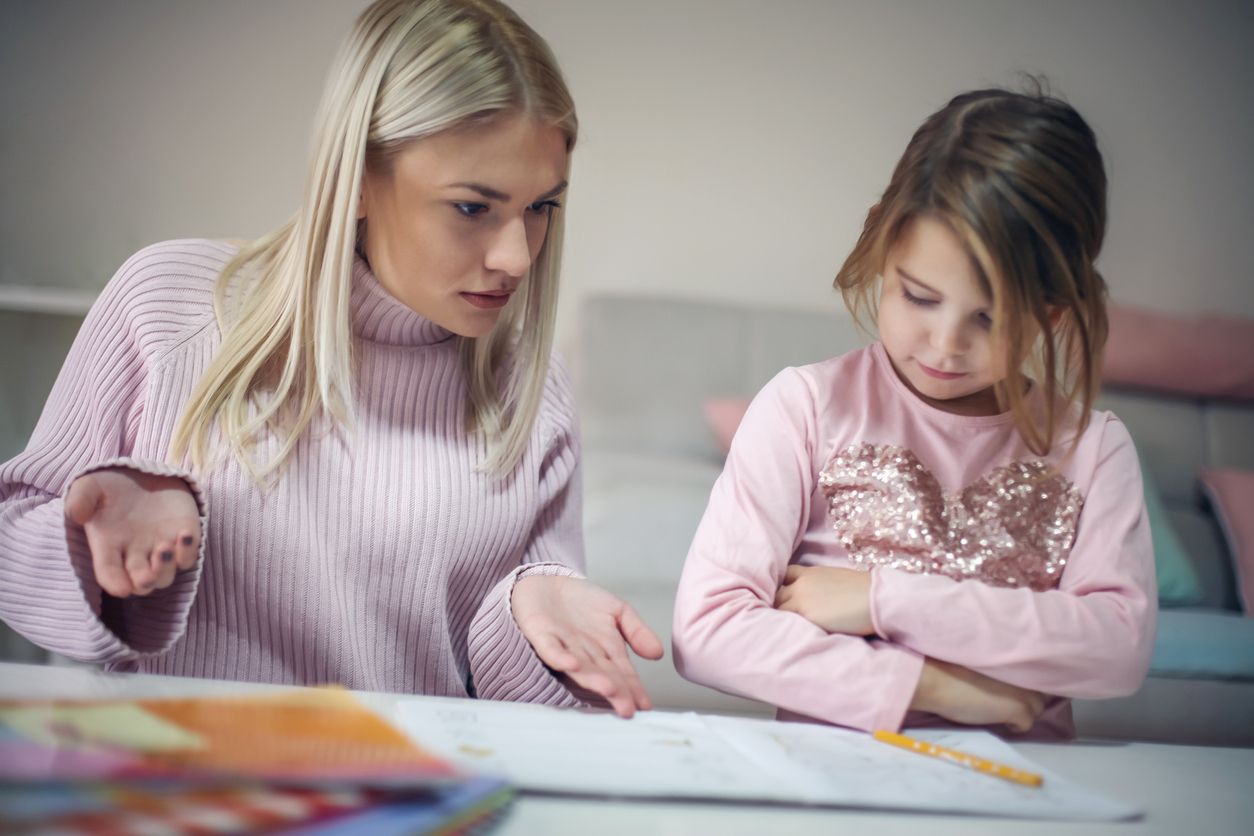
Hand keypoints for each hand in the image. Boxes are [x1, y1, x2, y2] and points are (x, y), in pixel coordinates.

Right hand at [64, 467, 200, 598]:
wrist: (142, 473)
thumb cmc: (112, 485)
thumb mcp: (91, 486)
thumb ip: (81, 499)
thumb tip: (77, 514)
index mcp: (109, 547)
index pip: (109, 574)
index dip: (114, 583)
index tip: (121, 589)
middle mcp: (135, 554)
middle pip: (141, 582)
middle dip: (144, 582)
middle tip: (147, 576)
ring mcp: (160, 549)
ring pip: (165, 576)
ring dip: (165, 569)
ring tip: (164, 548)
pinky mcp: (183, 538)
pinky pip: (188, 557)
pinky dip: (188, 552)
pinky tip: (186, 535)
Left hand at [511, 576, 663, 717]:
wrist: (548, 582)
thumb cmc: (581, 600)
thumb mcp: (619, 610)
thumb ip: (637, 631)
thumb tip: (657, 653)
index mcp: (606, 651)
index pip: (623, 674)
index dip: (633, 689)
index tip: (644, 705)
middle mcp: (585, 655)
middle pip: (603, 675)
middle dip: (615, 691)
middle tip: (627, 708)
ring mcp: (563, 646)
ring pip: (580, 667)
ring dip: (593, 679)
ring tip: (608, 690)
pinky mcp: (541, 635)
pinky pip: (550, 649)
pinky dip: (560, 657)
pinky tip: (572, 664)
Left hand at [774, 564, 874, 634]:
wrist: (874, 597)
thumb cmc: (864, 591)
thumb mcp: (839, 580)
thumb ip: (824, 585)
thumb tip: (822, 598)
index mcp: (811, 573)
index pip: (787, 574)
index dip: (785, 585)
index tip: (787, 596)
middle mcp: (802, 584)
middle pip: (778, 594)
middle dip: (780, 604)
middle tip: (786, 618)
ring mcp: (801, 600)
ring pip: (778, 609)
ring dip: (782, 618)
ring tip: (786, 629)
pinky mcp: (806, 616)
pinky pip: (787, 622)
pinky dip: (788, 627)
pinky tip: (791, 635)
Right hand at [911, 659, 1047, 732]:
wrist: (937, 680)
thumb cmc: (947, 668)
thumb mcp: (980, 662)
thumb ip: (998, 667)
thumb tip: (1003, 678)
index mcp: (1013, 656)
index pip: (1034, 671)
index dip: (1025, 681)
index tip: (1014, 687)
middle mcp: (1023, 672)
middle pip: (1040, 690)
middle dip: (1027, 696)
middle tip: (1008, 700)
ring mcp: (1024, 692)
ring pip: (1038, 708)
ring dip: (1024, 710)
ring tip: (1004, 711)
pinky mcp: (1019, 710)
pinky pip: (1027, 724)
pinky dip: (1016, 725)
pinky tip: (1001, 722)